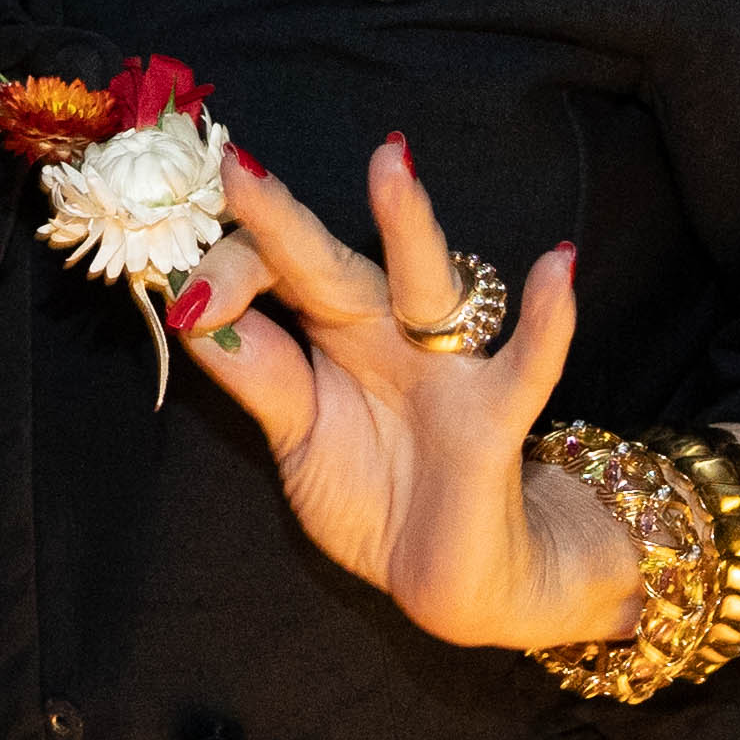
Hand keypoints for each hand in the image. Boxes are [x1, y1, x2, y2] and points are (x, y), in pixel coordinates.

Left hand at [175, 136, 631, 651]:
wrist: (453, 581)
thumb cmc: (376, 497)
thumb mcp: (298, 434)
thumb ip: (255, 375)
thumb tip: (191, 308)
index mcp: (329, 334)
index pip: (270, 276)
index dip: (224, 277)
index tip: (182, 302)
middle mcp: (385, 333)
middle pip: (326, 263)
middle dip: (281, 218)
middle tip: (235, 165)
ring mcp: (444, 368)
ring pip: (424, 282)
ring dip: (407, 224)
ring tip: (390, 158)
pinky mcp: (494, 419)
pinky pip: (526, 365)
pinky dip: (547, 321)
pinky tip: (558, 267)